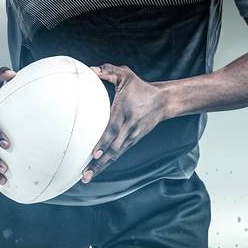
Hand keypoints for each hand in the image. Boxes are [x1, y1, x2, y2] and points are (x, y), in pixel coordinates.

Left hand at [82, 64, 170, 182]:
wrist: (164, 102)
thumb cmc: (140, 87)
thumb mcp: (126, 75)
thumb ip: (109, 70)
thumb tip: (91, 68)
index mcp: (125, 113)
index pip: (114, 129)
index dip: (104, 142)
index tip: (94, 153)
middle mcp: (129, 128)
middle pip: (113, 149)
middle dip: (99, 163)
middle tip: (84, 174)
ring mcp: (132, 137)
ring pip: (115, 155)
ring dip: (101, 168)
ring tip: (86, 178)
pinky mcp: (133, 141)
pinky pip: (118, 154)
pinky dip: (107, 163)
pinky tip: (95, 171)